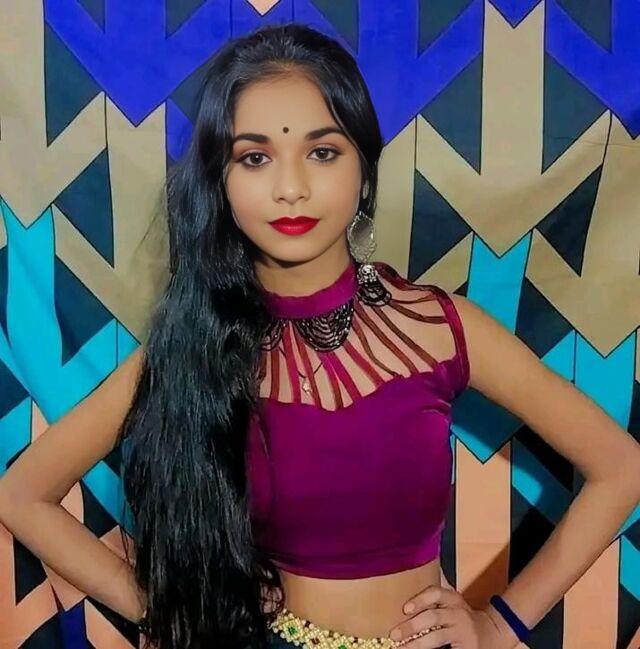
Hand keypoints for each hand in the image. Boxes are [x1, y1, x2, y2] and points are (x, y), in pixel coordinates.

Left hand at [388, 585, 509, 647]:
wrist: (492, 632)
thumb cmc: (461, 618)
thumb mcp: (451, 604)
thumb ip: (433, 603)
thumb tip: (403, 611)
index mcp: (453, 599)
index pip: (436, 593)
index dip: (420, 599)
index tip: (405, 609)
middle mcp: (459, 613)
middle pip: (433, 616)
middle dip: (412, 626)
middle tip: (394, 634)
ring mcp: (464, 632)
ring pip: (438, 636)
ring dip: (417, 644)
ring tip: (402, 648)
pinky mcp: (467, 648)